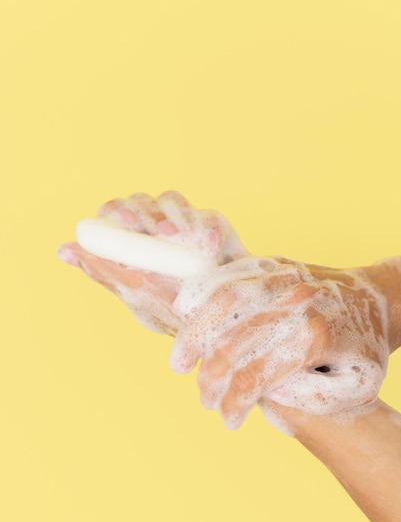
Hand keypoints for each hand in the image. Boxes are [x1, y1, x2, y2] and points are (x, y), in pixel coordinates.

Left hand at [58, 190, 247, 333]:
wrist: (217, 320)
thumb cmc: (171, 308)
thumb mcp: (134, 291)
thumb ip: (101, 269)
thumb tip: (63, 249)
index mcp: (132, 240)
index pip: (118, 210)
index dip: (119, 211)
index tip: (127, 224)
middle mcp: (156, 228)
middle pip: (146, 201)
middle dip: (151, 213)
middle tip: (161, 233)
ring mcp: (185, 227)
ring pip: (175, 202)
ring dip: (179, 217)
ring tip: (182, 239)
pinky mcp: (212, 230)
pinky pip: (211, 219)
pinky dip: (210, 229)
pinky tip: (210, 249)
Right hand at [170, 256, 389, 428]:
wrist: (381, 299)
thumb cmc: (366, 347)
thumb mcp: (358, 386)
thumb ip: (315, 398)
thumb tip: (271, 393)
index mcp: (313, 338)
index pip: (255, 376)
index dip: (234, 402)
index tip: (229, 419)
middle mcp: (294, 304)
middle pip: (233, 344)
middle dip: (210, 378)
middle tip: (204, 399)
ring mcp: (283, 279)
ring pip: (224, 302)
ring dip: (195, 333)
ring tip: (180, 361)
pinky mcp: (275, 263)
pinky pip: (231, 273)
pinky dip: (203, 290)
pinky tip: (185, 309)